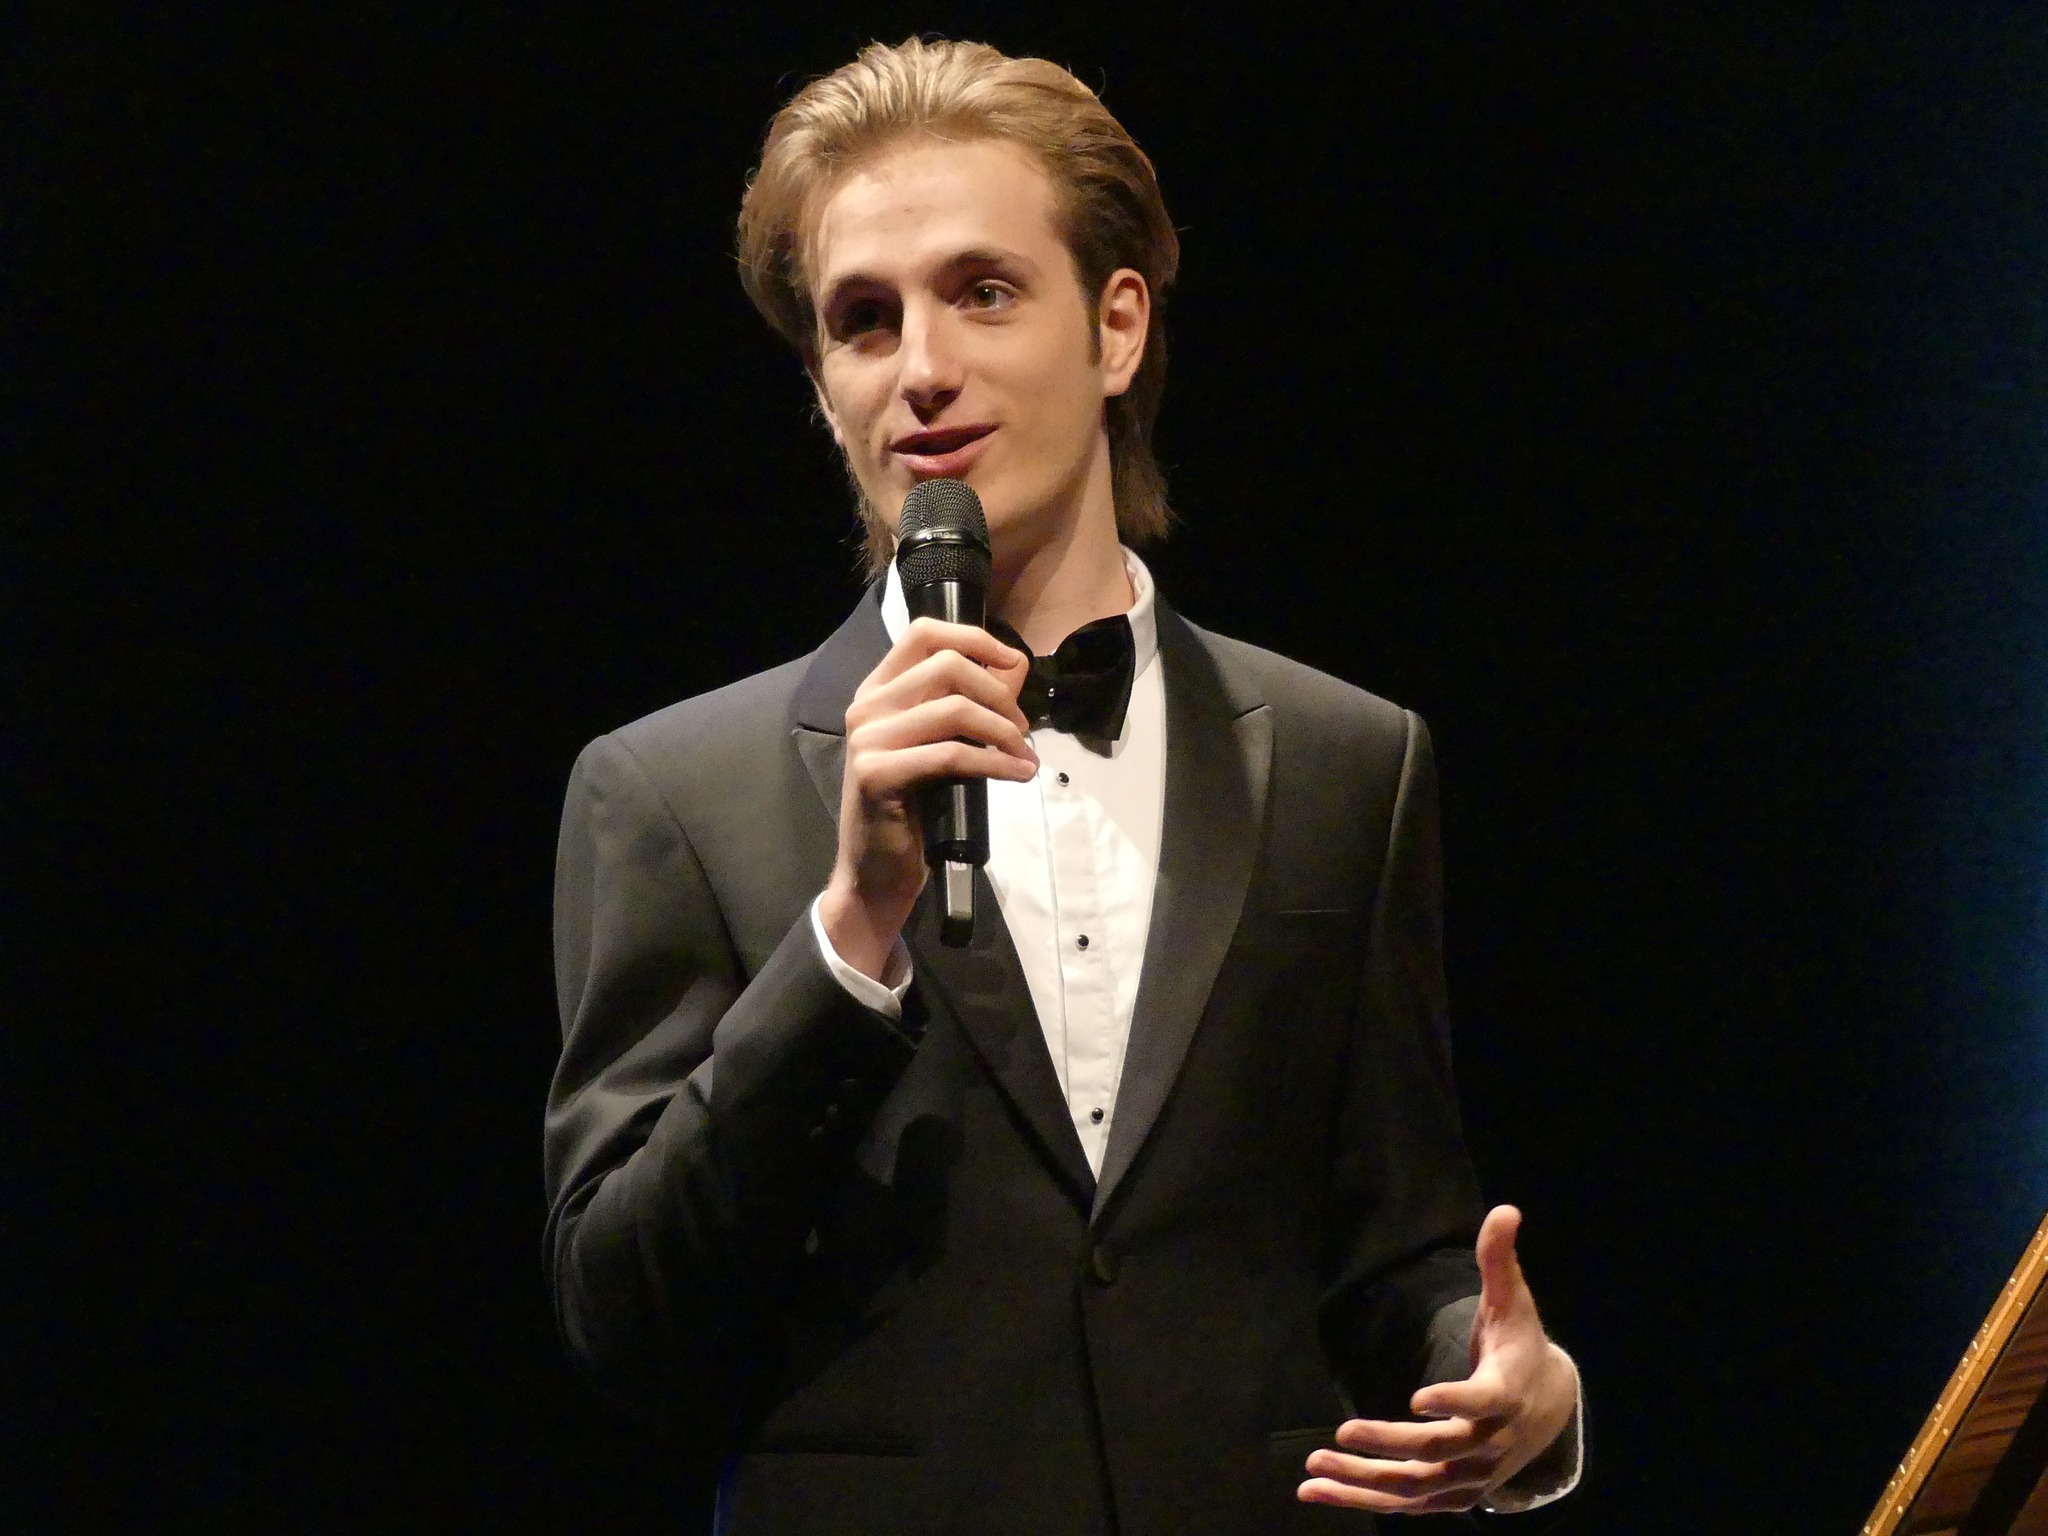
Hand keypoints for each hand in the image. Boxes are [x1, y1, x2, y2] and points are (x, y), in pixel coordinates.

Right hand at [818, 618, 1034, 978]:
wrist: (875, 873)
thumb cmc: (911, 809)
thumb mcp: (937, 747)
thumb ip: (966, 707)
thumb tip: (1015, 670)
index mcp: (877, 690)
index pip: (924, 633)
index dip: (975, 638)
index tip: (1013, 663)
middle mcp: (866, 705)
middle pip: (947, 665)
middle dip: (999, 693)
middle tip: (1021, 729)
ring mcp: (867, 739)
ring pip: (954, 709)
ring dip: (1003, 730)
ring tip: (1023, 756)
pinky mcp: (876, 774)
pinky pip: (951, 754)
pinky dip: (995, 762)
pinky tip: (1017, 774)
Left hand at [1298, 1205, 1577, 1515]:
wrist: (1548, 1407)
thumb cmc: (1519, 1346)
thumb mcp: (1513, 1302)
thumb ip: (1499, 1259)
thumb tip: (1506, 1209)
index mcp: (1505, 1394)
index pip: (1481, 1404)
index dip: (1453, 1402)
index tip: (1417, 1398)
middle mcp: (1489, 1443)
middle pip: (1438, 1451)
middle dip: (1390, 1444)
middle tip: (1343, 1430)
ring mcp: (1471, 1476)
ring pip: (1415, 1487)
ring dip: (1363, 1481)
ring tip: (1315, 1467)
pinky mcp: (1452, 1494)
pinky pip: (1404, 1502)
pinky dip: (1361, 1498)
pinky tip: (1316, 1491)